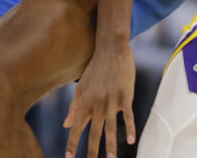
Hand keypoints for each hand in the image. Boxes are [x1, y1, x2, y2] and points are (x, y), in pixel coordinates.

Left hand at [64, 40, 135, 157]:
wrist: (110, 47)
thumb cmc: (96, 68)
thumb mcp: (81, 86)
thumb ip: (74, 107)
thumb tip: (65, 124)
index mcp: (85, 101)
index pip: (77, 127)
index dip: (72, 143)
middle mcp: (97, 102)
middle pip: (93, 131)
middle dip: (91, 150)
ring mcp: (112, 99)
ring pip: (110, 125)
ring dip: (111, 144)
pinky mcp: (126, 94)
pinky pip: (128, 114)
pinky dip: (130, 127)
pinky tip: (131, 140)